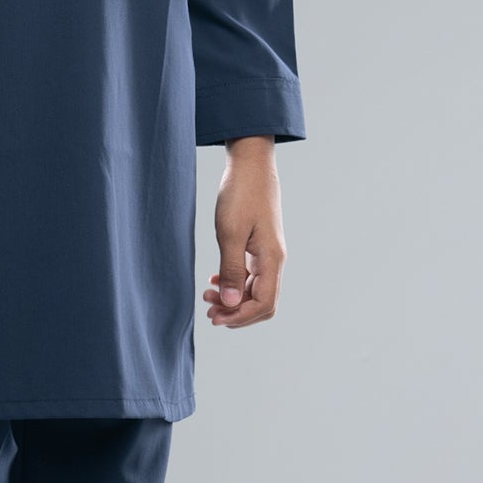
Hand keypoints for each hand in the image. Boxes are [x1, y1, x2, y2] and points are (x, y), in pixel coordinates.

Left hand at [203, 136, 284, 329]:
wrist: (250, 164)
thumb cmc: (241, 194)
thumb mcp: (230, 233)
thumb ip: (232, 270)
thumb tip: (231, 304)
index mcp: (272, 258)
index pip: (264, 303)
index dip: (240, 317)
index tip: (215, 317)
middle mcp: (274, 260)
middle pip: (262, 302)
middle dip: (237, 312)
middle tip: (209, 312)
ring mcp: (267, 253)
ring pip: (255, 289)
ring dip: (234, 298)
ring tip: (208, 296)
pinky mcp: (259, 245)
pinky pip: (250, 274)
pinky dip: (235, 282)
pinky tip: (216, 279)